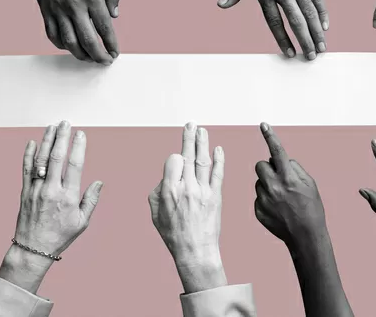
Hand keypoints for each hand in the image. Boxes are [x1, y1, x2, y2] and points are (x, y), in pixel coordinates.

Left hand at [1, 121, 102, 292]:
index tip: (81, 134)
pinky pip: (27, 169)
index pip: (74, 165)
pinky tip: (32, 142)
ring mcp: (36, 190)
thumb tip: (98, 181)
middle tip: (65, 122)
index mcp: (68, 197)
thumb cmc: (60, 236)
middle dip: (61, 137)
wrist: (33, 249)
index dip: (78, 147)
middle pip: (56, 157)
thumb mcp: (82, 221)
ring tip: (52, 127)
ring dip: (46, 141)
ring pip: (41, 160)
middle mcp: (51, 190)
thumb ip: (91, 200)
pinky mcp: (25, 192)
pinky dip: (29, 155)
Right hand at [29, 0, 120, 64]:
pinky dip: (63, 46)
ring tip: (90, 59)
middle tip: (105, 61)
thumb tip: (114, 15)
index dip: (111, 44)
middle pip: (88, 40)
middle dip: (99, 56)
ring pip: (70, 43)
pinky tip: (72, 47)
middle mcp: (75, 6)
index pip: (104, 28)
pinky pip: (53, 36)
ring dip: (82, 55)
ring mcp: (58, 11)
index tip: (115, 52)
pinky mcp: (46, 13)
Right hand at [148, 122, 226, 292]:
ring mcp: (203, 191)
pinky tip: (218, 149)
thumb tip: (168, 176)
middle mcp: (187, 188)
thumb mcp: (156, 213)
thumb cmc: (173, 233)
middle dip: (189, 138)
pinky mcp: (216, 196)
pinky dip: (219, 160)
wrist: (195, 251)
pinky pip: (218, 174)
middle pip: (187, 156)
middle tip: (191, 124)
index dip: (173, 158)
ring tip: (202, 130)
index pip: (173, 161)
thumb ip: (159, 190)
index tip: (175, 161)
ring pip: (203, 161)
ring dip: (203, 143)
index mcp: (170, 191)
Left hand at [218, 0, 327, 60]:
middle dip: (304, 42)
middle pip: (296, 22)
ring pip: (309, 13)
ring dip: (316, 32)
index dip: (282, 39)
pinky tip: (326, 25)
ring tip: (321, 48)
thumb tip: (221, 5)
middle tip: (311, 58)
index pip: (275, 22)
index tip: (290, 54)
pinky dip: (323, 12)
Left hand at [254, 123, 326, 247]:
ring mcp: (264, 200)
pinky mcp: (258, 210)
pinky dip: (266, 199)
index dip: (270, 136)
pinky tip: (278, 209)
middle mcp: (274, 187)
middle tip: (279, 177)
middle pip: (260, 165)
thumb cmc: (311, 208)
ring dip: (267, 184)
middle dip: (268, 167)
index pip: (277, 151)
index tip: (263, 125)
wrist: (305, 236)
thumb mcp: (310, 184)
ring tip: (282, 198)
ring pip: (259, 182)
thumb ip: (294, 168)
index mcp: (288, 178)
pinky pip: (259, 197)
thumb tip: (280, 160)